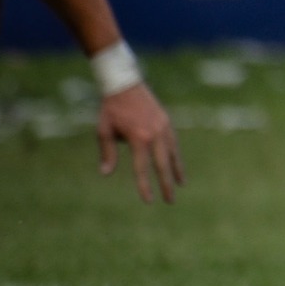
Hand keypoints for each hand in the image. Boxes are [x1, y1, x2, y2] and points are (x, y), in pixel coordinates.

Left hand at [97, 84, 184, 202]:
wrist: (125, 84)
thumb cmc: (111, 109)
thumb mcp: (104, 131)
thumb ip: (108, 153)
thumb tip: (106, 173)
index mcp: (138, 138)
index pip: (142, 168)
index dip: (145, 186)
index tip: (149, 201)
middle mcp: (155, 134)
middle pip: (163, 165)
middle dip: (166, 184)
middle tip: (170, 201)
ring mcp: (163, 127)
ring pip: (173, 154)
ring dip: (176, 170)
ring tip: (180, 185)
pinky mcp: (166, 122)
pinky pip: (173, 143)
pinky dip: (176, 156)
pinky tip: (176, 164)